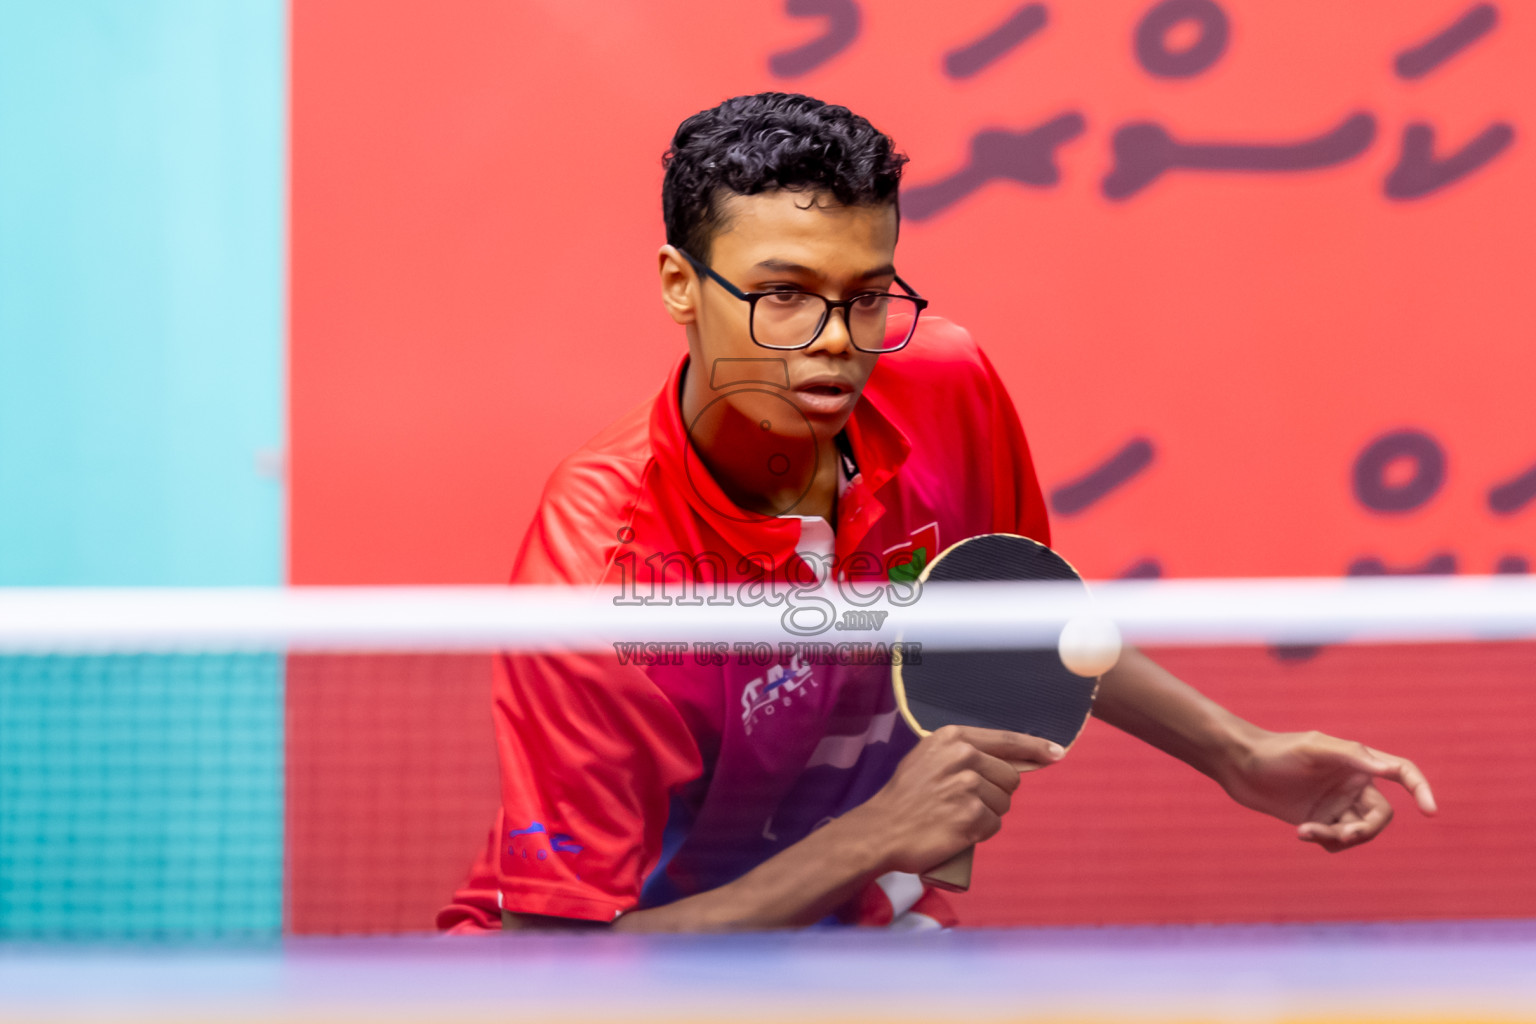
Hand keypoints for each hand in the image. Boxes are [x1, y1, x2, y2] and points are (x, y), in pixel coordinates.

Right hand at [849, 725, 1063, 874]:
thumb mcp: (928, 758)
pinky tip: (957, 831)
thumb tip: (1007, 761)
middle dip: (996, 793)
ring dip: (987, 814)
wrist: (881, 830)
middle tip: (964, 803)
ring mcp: (968, 786)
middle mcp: (963, 756)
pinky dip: (980, 832)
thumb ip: (962, 753)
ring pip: (1004, 803)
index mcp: (953, 737)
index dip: (1035, 748)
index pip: (1006, 740)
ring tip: (955, 816)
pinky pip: (994, 825)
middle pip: (1010, 777)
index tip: (1056, 753)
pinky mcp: (971, 816)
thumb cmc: (904, 797)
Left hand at [1219, 729, 1436, 851]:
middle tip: (1345, 834)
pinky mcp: (1318, 820)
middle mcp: (1352, 784)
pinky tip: (1302, 833)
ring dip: (1340, 838)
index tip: (1430, 812)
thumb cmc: (1276, 751)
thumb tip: (1386, 768)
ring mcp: (1335, 804)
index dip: (1420, 789)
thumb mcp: (1313, 749)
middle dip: (1366, 829)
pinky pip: (1336, 841)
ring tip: (1309, 832)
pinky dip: (1326, 842)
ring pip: (1358, 833)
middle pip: (1380, 816)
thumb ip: (1351, 756)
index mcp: (1358, 761)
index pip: (1401, 772)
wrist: (1239, 766)